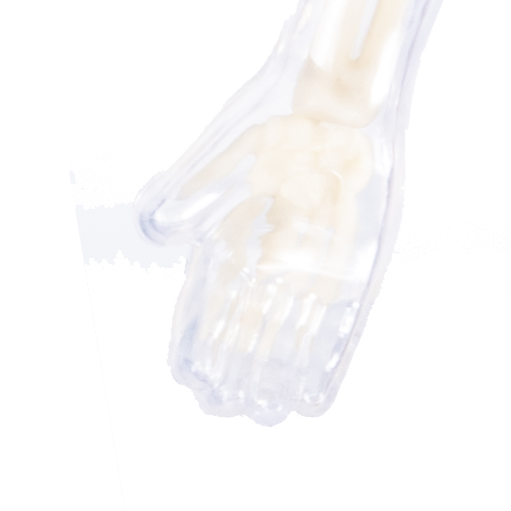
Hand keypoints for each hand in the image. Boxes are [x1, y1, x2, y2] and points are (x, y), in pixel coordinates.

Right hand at [142, 100, 391, 423]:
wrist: (342, 104)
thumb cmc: (284, 120)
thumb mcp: (235, 150)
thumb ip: (198, 188)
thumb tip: (157, 231)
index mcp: (235, 232)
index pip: (209, 298)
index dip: (198, 337)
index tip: (189, 375)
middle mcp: (272, 255)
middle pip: (247, 322)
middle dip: (236, 363)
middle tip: (227, 403)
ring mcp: (313, 262)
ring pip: (287, 328)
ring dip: (275, 368)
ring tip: (264, 407)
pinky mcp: (352, 265)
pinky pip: (337, 320)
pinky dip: (325, 355)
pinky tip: (316, 387)